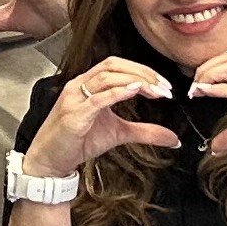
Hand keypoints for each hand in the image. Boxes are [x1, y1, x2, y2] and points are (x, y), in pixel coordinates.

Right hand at [21, 54, 181, 182]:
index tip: (164, 85)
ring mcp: (75, 99)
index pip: (117, 66)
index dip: (143, 71)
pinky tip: (134, 92)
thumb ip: (145, 132)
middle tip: (164, 87)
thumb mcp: (119, 134)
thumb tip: (174, 139)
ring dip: (135, 81)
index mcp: (88, 85)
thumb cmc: (78, 142)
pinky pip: (97, 99)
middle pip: (113, 66)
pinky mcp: (74, 115)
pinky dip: (117, 93)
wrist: (52, 159)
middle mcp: (80, 86)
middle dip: (142, 73)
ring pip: (106, 77)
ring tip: (155, 91)